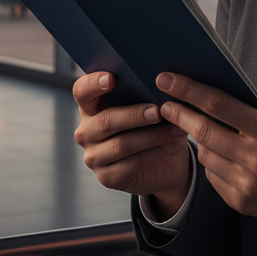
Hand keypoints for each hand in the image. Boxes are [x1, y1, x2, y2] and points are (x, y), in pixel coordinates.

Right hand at [73, 72, 191, 213]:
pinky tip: (169, 145)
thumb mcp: (148, 105)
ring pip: (121, 144)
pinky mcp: (106, 177)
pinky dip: (154, 153)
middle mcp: (86, 131)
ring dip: (152, 136)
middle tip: (158, 111)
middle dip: (134, 115)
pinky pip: (131, 164)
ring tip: (175, 128)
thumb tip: (162, 80)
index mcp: (90, 106)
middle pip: (105, 120)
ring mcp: (93, 156)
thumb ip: (145, 93)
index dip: (93, 83)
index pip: (82, 91)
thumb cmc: (153, 124)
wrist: (165, 161)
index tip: (112, 78)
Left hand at [157, 72, 256, 235]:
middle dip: (179, 114)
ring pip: (205, 154)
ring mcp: (247, 183)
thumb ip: (253, 109)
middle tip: (165, 104)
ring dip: (198, 140)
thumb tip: (216, 96)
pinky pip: (213, 175)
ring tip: (201, 130)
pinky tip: (222, 155)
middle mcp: (256, 158)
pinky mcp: (240, 201)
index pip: (219, 105)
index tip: (168, 80)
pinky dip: (213, 161)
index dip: (189, 91)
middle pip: (203, 131)